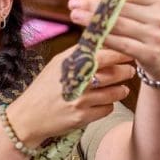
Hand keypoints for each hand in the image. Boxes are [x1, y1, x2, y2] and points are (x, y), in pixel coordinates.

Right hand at [5, 47, 133, 147]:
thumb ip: (79, 52)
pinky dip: (109, 105)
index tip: (130, 51)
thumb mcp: (57, 63)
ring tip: (123, 88)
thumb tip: (102, 42)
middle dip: (126, 71)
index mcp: (72, 63)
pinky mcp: (83, 117)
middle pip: (113, 73)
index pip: (104, 54)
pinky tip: (106, 102)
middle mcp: (77, 80)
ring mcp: (81, 100)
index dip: (121, 52)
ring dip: (121, 90)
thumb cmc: (44, 88)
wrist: (29, 116)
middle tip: (131, 70)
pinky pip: (107, 109)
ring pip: (114, 93)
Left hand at [67, 0, 159, 80]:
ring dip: (92, 21)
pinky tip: (86, 35)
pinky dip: (102, 39)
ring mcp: (155, 36)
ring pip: (117, 26)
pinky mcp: (148, 54)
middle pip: (119, 10)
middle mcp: (159, 17)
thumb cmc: (159, 23)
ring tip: (74, 15)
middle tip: (71, 3)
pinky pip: (119, 44)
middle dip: (92, 6)